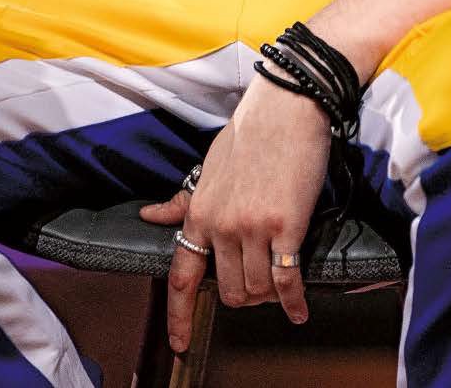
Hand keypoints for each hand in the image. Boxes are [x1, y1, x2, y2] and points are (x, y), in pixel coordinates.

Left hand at [138, 73, 332, 354]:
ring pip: (257, 289)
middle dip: (246, 295)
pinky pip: (286, 281)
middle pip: (229, 291)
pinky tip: (299, 309)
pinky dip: (294, 302)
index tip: (180, 343)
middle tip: (260, 283)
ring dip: (269, 295)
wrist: (286, 106)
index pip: (182, 276)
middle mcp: (222, 225)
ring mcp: (253, 228)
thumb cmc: (251, 132)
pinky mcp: (286, 227)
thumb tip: (150, 215)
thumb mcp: (209, 166)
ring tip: (280, 283)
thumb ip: (183, 199)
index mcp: (199, 211)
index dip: (180, 317)